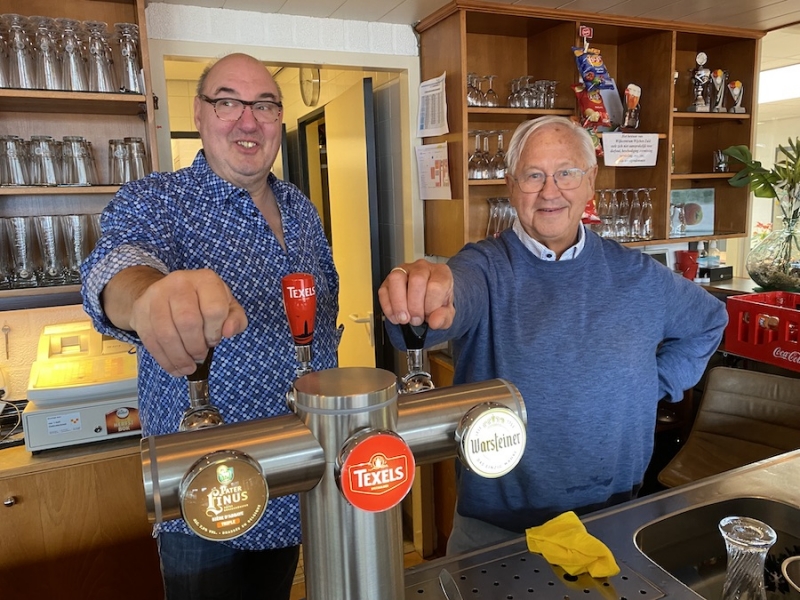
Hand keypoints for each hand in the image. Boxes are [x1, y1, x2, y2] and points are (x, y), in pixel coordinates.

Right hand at [109, 268, 247, 375]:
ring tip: (189, 367)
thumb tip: (229, 332)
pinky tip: (175, 367)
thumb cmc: (202, 302)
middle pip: (188, 322)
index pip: (214, 309)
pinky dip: (165, 360)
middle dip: (196, 346)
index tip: (214, 340)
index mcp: (205, 280)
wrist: (165, 292)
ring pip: (167, 334)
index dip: (215, 331)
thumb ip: (236, 319)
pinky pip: (151, 340)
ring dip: (180, 357)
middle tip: (200, 355)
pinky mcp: (141, 310)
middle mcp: (179, 282)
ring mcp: (156, 295)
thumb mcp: (227, 306)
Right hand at [378, 259, 454, 329]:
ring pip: (396, 279)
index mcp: (441, 273)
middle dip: (415, 306)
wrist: (428, 301)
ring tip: (404, 318)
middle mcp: (422, 268)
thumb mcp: (447, 313)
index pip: (436, 286)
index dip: (431, 305)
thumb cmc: (438, 303)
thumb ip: (444, 317)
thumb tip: (435, 321)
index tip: (429, 315)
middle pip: (417, 280)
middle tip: (416, 319)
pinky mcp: (389, 280)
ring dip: (399, 304)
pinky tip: (395, 316)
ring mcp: (404, 271)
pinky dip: (388, 307)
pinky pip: (383, 290)